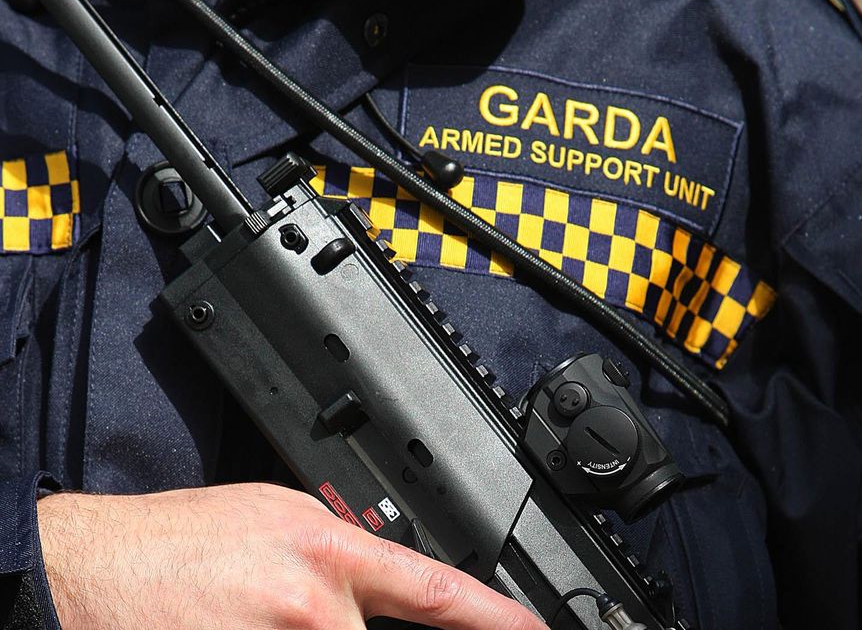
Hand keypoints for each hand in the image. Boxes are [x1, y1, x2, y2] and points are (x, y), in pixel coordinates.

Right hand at [37, 483, 546, 629]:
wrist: (92, 568)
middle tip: (291, 609)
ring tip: (249, 610)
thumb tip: (384, 585)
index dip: (493, 617)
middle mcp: (312, 606)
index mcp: (326, 549)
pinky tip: (238, 624)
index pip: (433, 588)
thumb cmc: (176, 541)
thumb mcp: (275, 517)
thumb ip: (341, 551)